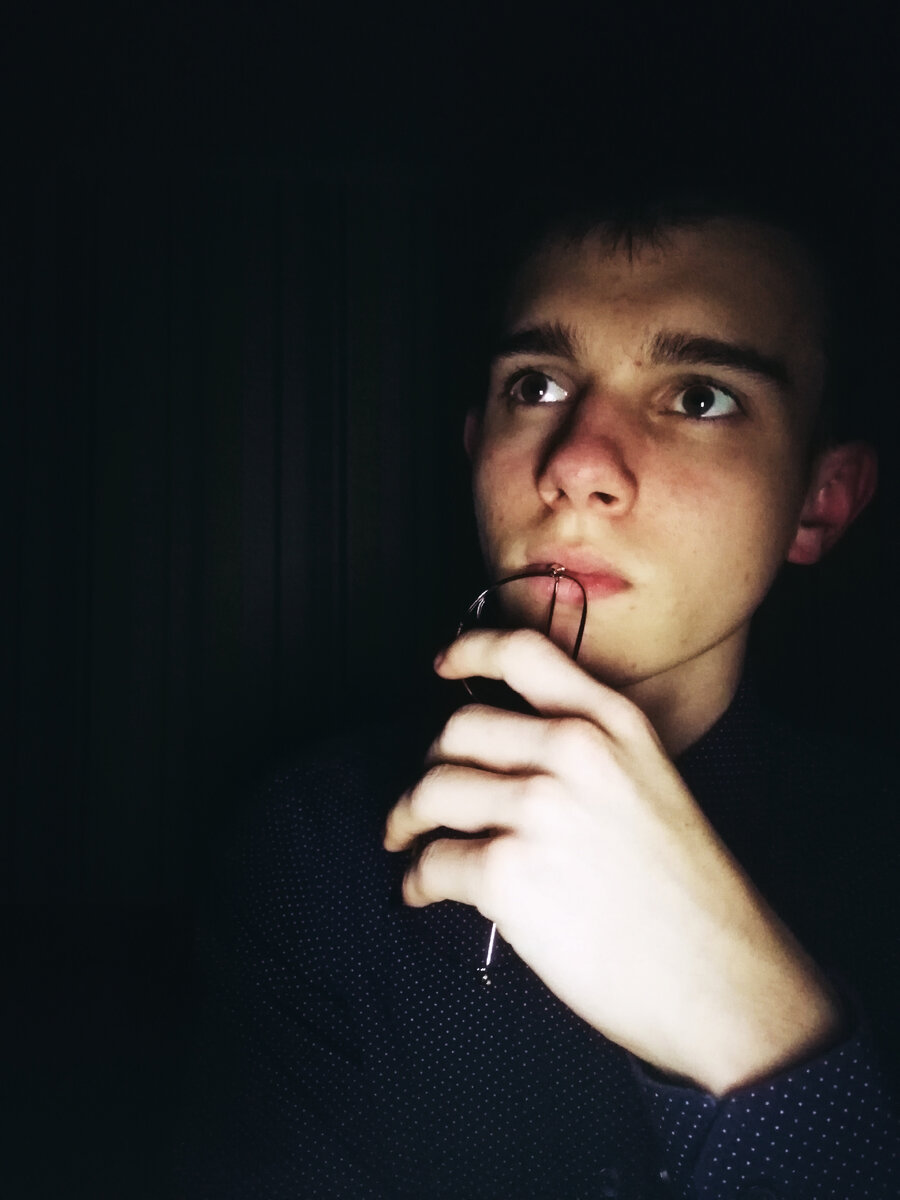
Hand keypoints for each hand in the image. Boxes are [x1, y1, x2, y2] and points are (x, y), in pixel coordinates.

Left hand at [384, 629, 841, 1094]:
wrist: (721, 979)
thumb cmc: (687, 896)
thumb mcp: (652, 785)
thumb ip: (588, 753)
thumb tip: (506, 755)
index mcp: (613, 723)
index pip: (524, 653)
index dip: (470, 650)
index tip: (443, 665)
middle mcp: (574, 751)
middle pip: (458, 728)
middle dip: (430, 765)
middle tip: (425, 798)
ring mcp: (538, 807)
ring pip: (432, 791)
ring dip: (407, 821)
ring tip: (409, 843)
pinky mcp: (507, 870)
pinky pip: (432, 861)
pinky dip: (417, 879)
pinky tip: (425, 891)